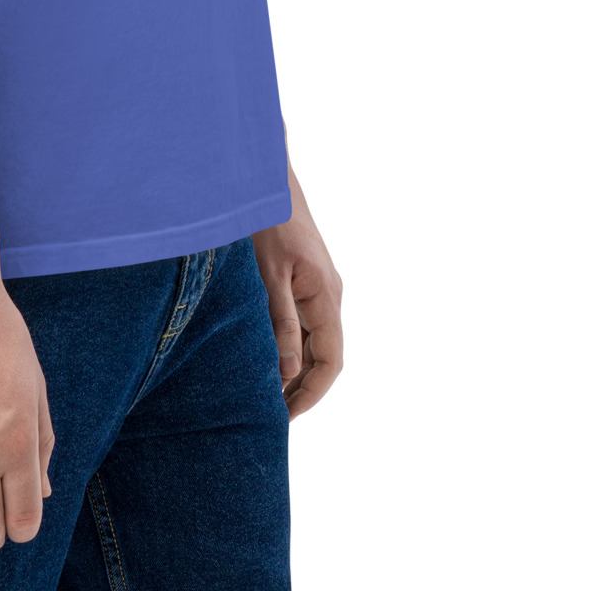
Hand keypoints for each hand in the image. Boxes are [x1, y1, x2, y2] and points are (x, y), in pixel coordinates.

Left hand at [250, 161, 342, 417]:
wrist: (265, 179)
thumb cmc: (267, 223)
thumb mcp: (269, 276)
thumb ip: (280, 323)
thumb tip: (287, 374)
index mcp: (326, 296)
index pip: (330, 360)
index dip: (312, 392)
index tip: (286, 415)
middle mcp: (328, 295)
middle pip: (323, 355)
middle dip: (302, 386)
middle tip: (270, 413)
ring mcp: (317, 287)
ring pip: (313, 340)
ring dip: (295, 367)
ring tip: (264, 392)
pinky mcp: (303, 279)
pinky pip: (302, 322)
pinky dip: (288, 344)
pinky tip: (264, 355)